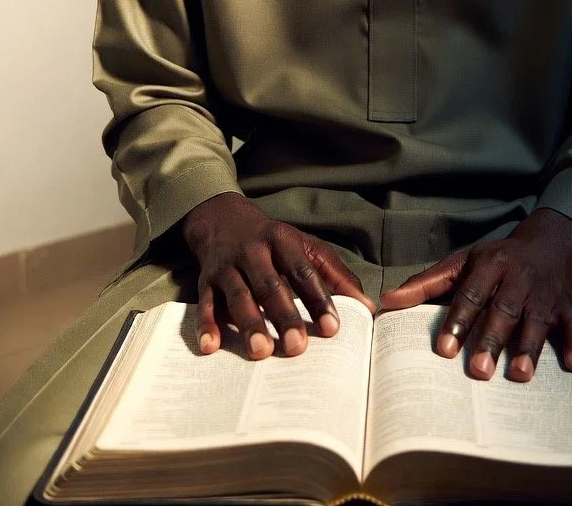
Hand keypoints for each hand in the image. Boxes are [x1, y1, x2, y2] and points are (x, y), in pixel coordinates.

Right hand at [181, 192, 376, 359]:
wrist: (222, 219)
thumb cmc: (274, 241)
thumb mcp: (305, 247)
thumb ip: (335, 274)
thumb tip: (367, 307)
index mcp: (282, 240)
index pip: (303, 271)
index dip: (319, 300)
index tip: (333, 329)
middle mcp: (253, 251)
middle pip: (271, 285)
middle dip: (284, 316)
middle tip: (297, 348)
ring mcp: (228, 266)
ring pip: (239, 296)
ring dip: (250, 324)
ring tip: (261, 352)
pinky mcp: (206, 280)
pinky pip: (205, 303)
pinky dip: (206, 324)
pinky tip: (211, 347)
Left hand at [379, 208, 571, 380]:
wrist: (549, 243)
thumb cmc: (497, 259)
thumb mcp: (461, 263)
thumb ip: (426, 284)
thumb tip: (388, 302)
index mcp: (490, 265)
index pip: (471, 294)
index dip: (458, 321)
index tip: (444, 349)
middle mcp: (519, 278)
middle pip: (504, 310)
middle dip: (492, 339)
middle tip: (479, 370)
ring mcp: (545, 294)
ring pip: (538, 320)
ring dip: (530, 347)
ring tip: (519, 375)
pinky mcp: (568, 306)